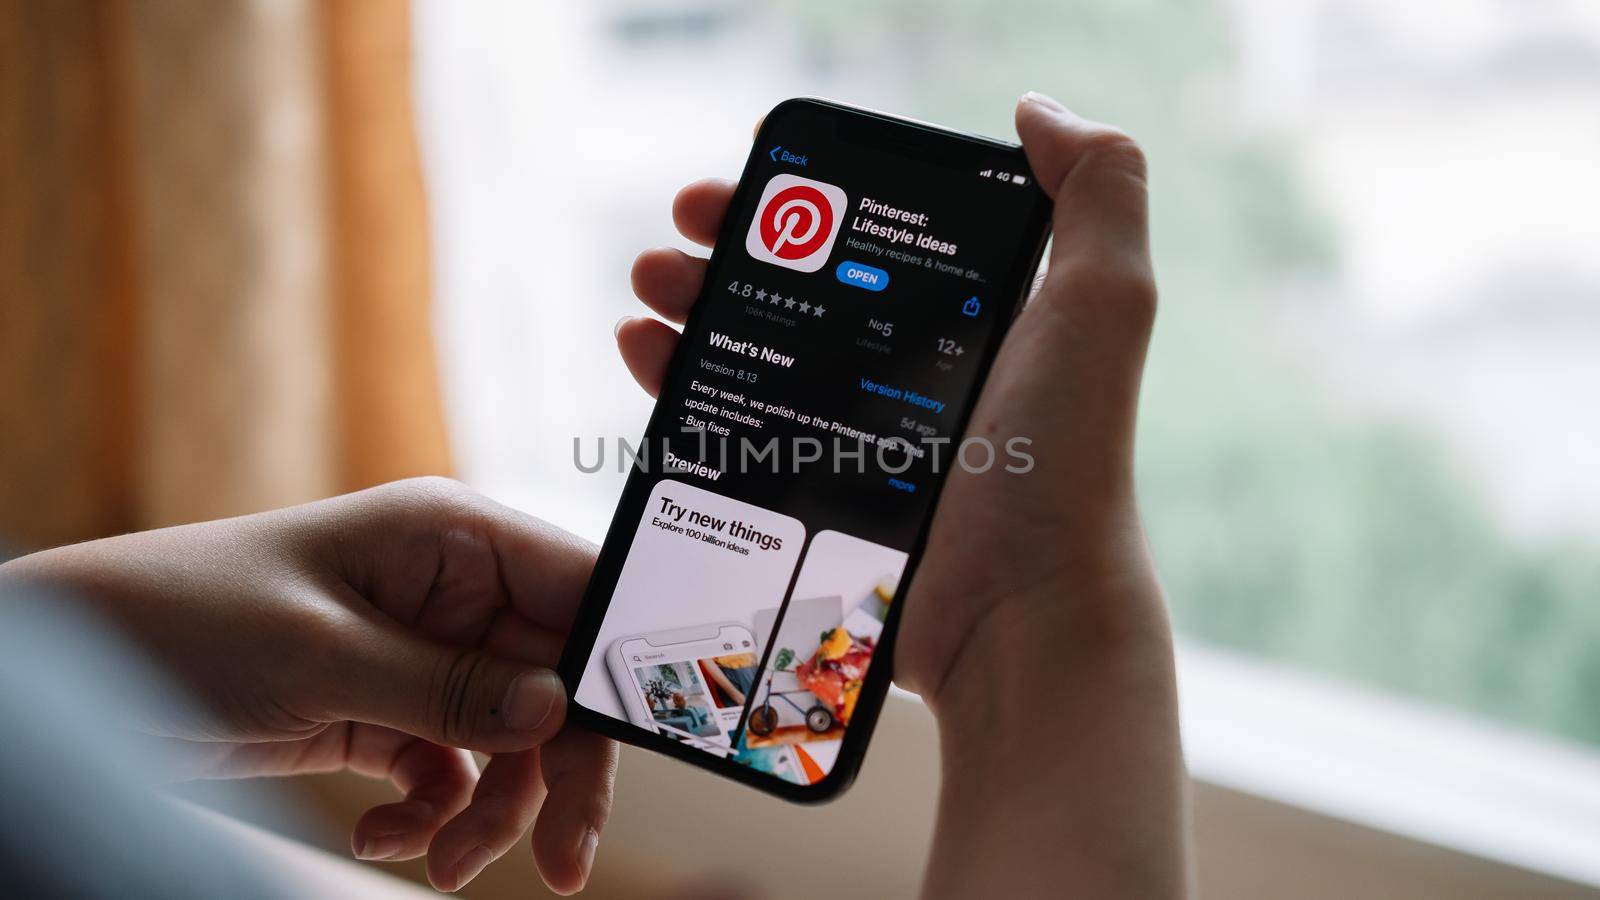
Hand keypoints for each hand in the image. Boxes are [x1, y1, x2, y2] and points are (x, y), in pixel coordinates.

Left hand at [0, 478, 614, 894]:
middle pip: (554, 683)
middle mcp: (450, 592)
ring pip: (508, 741)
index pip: (578, 590)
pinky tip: (387, 835)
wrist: (72, 671)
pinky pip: (451, 770)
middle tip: (564, 860)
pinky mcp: (385, 710)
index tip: (643, 743)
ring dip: (488, 810)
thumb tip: (560, 710)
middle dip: (556, 773)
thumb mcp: (324, 655)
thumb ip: (452, 686)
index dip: (618, 663)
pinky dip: (431, 813)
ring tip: (439, 861)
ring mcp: (420, 653)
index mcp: (451, 537)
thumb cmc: (185, 619)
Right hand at [616, 94, 1186, 897]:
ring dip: (690, 315)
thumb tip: (1037, 109)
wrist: (1018, 624)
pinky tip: (646, 361)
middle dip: (724, 256)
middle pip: (798, 296)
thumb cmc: (1061, 467)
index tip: (744, 182)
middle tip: (669, 245)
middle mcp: (915, 379)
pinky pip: (735, 437)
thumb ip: (1097, 192)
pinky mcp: (817, 507)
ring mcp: (862, 446)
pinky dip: (681, 392)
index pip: (870, 242)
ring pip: (755, 361)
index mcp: (972, 324)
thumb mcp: (1101, 307)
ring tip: (644, 296)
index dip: (803, 206)